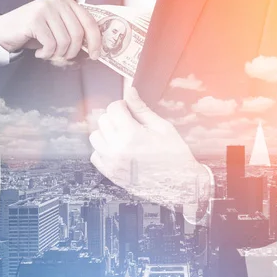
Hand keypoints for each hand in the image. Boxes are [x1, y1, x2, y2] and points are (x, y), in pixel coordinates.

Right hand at [0, 0, 101, 60]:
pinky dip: (46, 54)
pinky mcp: (34, 19)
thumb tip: (95, 48)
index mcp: (66, 1)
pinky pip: (50, 44)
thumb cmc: (35, 32)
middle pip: (78, 34)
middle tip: (62, 57)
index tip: (96, 55)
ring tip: (48, 53)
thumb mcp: (58, 27)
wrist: (6, 30)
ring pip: (64, 41)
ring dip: (57, 54)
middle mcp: (57, 0)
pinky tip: (40, 52)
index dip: (95, 41)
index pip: (89, 21)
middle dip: (72, 52)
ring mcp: (45, 8)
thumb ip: (74, 30)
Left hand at [89, 87, 207, 205]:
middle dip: (115, 117)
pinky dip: (103, 150)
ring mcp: (112, 164)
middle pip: (103, 120)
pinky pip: (95, 156)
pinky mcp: (111, 175)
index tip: (130, 109)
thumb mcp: (162, 127)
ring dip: (107, 133)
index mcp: (131, 135)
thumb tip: (129, 92)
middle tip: (129, 122)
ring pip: (95, 137)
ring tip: (123, 136)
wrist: (180, 184)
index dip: (122, 105)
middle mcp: (117, 149)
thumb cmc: (175, 156)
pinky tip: (118, 149)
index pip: (113, 108)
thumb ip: (141, 109)